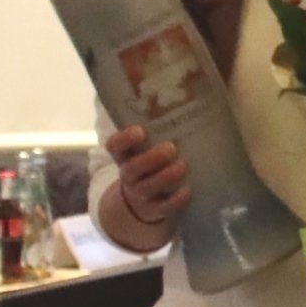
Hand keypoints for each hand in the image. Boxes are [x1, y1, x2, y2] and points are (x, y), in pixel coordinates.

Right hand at [98, 125, 190, 253]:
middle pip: (131, 168)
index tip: (141, 130)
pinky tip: (188, 191)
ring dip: (165, 176)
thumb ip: (159, 129)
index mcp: (125, 156)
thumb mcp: (149, 147)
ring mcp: (140, 193)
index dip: (124, 139)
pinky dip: (175, 200)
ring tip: (183, 165)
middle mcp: (129, 174)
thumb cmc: (152, 163)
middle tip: (171, 147)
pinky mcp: (155, 208)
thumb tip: (190, 98)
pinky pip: (163, 207)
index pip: (114, 146)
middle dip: (150, 158)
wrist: (144, 200)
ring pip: (147, 187)